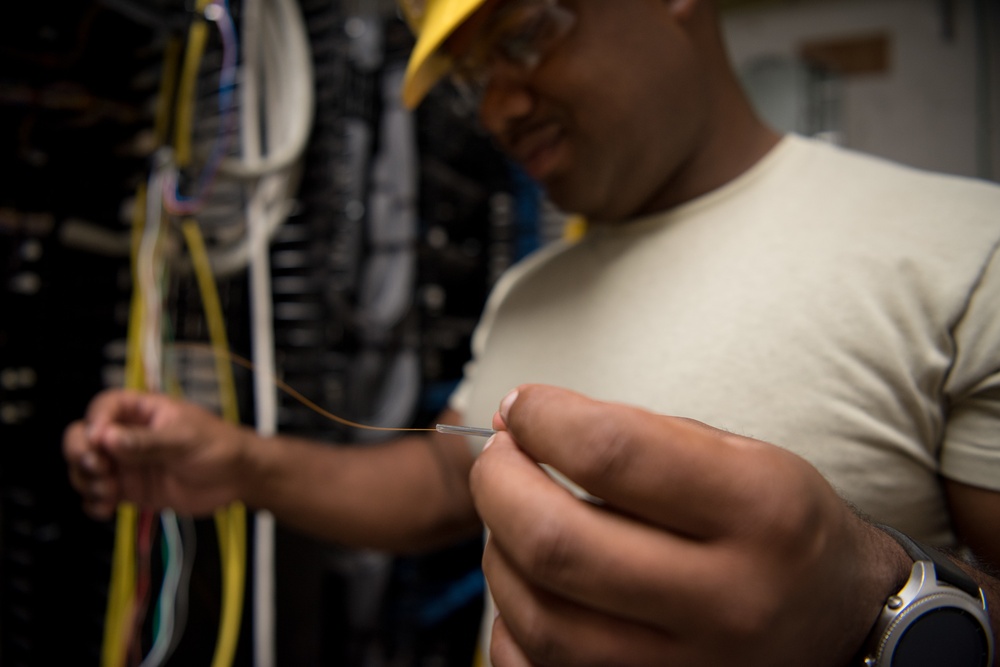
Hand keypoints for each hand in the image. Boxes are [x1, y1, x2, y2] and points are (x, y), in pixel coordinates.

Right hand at [63, 389, 251, 518]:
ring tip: (108, 492)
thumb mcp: (184, 439)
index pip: (104, 408)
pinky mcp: (131, 490)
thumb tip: (109, 438)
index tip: (99, 440)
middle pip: (84, 437)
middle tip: (98, 468)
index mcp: (143, 412)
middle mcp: (129, 436)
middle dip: (81, 453)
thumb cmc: (218, 446)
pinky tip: (107, 509)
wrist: (236, 478)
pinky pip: (99, 496)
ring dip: (87, 481)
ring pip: (86, 469)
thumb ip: (147, 441)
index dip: (95, 422)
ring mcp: (128, 464)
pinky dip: (94, 504)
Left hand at [471, 385, 910, 666]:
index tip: (522, 407)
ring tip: (512, 519)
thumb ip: (637, 434)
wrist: (839, 624)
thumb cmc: (780, 527)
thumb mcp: (744, 456)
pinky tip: (532, 584)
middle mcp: (727, 600)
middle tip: (497, 460)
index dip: (544, 419)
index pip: (613, 452)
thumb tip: (525, 421)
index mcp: (759, 510)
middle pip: (559, 542)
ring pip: (540, 617)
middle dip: (499, 485)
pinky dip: (513, 622)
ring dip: (499, 552)